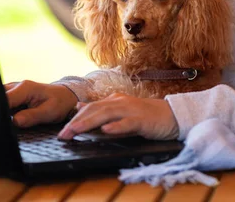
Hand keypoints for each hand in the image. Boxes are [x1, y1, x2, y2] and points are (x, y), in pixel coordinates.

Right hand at [4, 80, 77, 127]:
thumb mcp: (49, 112)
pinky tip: (9, 117)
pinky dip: (4, 109)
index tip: (2, 123)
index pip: (3, 99)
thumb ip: (31, 117)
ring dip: (0, 110)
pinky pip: (3, 101)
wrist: (66, 96)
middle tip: (4, 123)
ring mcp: (14, 89)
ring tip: (10, 118)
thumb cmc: (60, 103)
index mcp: (24, 88)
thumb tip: (15, 121)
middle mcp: (17, 86)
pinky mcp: (13, 95)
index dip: (0, 112)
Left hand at [57, 93, 178, 140]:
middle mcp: (121, 102)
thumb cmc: (146, 116)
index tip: (62, 131)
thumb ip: (100, 109)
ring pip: (107, 114)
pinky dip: (116, 126)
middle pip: (95, 110)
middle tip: (63, 134)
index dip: (75, 118)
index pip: (91, 108)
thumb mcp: (120, 111)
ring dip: (90, 122)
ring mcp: (132, 110)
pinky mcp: (143, 120)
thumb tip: (79, 107)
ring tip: (76, 130)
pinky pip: (128, 123)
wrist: (172, 115)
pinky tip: (106, 130)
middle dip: (77, 122)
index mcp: (115, 101)